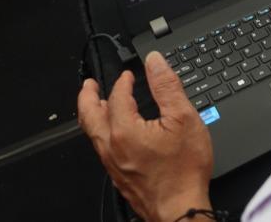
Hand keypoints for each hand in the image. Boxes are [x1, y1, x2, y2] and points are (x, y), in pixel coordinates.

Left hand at [77, 52, 212, 221]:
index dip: (123, 82)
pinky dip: (101, 131)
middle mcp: (111, 148)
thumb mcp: (184, 118)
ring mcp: (112, 164)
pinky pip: (101, 148)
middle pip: (89, 116)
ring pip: (93, 134)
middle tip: (89, 84)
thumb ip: (167, 86)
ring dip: (92, 114)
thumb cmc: (183, 170)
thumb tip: (155, 62)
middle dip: (87, 96)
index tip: (130, 74)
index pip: (117, 97)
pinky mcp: (117, 176)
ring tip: (96, 104)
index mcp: (124, 131)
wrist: (179, 208)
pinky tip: (113, 131)